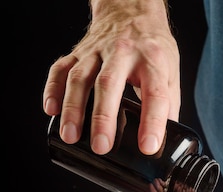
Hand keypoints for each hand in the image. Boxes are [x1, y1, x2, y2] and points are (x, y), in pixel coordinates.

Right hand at [42, 0, 179, 154]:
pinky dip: (52, 89)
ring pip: (80, 78)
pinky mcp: (78, 51)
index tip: (148, 147)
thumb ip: (169, 104)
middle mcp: (123, 52)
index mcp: (153, 60)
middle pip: (109, 84)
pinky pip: (61, 69)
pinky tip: (51, 110)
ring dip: (73, 109)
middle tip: (101, 146)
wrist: (131, 10)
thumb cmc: (153, 46)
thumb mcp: (171, 71)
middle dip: (103, 118)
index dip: (152, 122)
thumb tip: (165, 139)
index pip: (155, 93)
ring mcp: (97, 50)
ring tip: (71, 137)